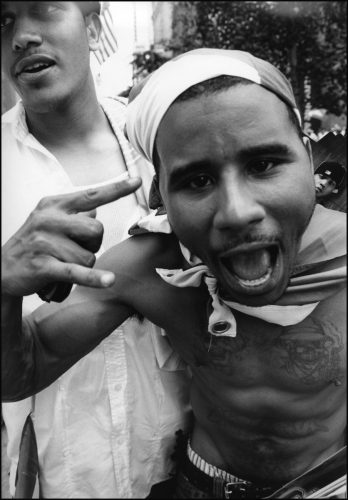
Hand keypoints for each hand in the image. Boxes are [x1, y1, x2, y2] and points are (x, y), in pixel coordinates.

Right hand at [1, 177, 141, 297]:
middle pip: (96, 229)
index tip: (136, 181)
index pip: (91, 195)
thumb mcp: (50, 221)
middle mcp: (49, 219)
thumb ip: (74, 214)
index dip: (116, 189)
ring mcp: (45, 242)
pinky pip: (76, 272)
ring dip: (84, 266)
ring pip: (88, 256)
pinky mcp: (43, 266)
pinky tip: (108, 280)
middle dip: (94, 244)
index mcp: (54, 205)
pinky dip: (93, 278)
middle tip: (77, 250)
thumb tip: (95, 209)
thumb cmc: (34, 244)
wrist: (3, 269)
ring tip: (64, 264)